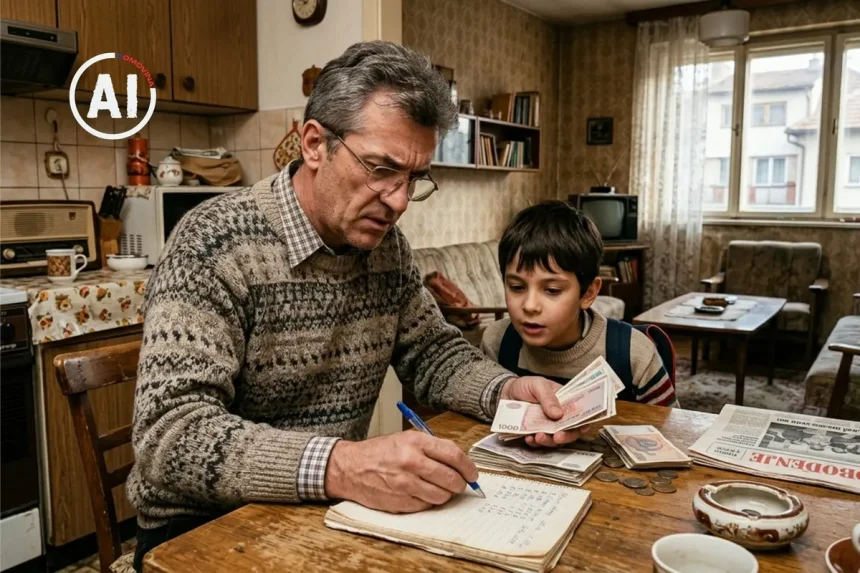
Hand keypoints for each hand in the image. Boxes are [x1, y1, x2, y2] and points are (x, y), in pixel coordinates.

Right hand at [324, 431, 477, 512]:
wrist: (350, 468)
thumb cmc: (379, 452)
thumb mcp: (405, 439)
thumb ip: (432, 448)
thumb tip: (459, 463)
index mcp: (415, 442)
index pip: (454, 455)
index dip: (469, 467)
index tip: (473, 473)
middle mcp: (412, 462)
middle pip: (452, 478)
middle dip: (461, 484)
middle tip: (460, 484)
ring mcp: (406, 484)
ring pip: (442, 496)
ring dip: (446, 494)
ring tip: (438, 488)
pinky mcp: (400, 502)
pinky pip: (427, 505)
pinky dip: (429, 501)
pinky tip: (421, 493)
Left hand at [500, 376, 587, 447]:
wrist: (505, 393)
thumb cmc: (525, 386)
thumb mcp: (538, 385)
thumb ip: (548, 398)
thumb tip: (559, 414)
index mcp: (565, 403)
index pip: (579, 415)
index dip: (583, 422)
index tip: (582, 428)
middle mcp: (558, 418)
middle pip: (569, 431)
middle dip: (566, 437)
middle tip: (558, 437)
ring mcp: (547, 427)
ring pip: (554, 440)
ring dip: (549, 442)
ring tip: (539, 437)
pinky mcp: (534, 434)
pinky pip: (538, 443)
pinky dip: (534, 443)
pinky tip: (529, 438)